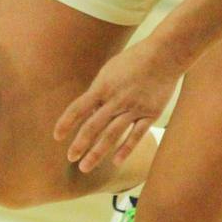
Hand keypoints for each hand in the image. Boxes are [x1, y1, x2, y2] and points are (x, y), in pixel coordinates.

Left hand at [53, 44, 177, 174]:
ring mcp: (134, 108)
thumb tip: (86, 110)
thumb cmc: (134, 61)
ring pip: (112, 134)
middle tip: (71, 158)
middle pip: (94, 125)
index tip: (57, 137)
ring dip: (97, 152)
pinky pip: (136, 135)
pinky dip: (126, 149)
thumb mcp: (109, 71)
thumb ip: (98, 91)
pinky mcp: (151, 114)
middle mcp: (116, 99)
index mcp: (102, 86)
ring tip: (86, 167)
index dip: (66, 122)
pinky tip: (116, 161)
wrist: (164, 54)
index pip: (79, 107)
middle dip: (80, 144)